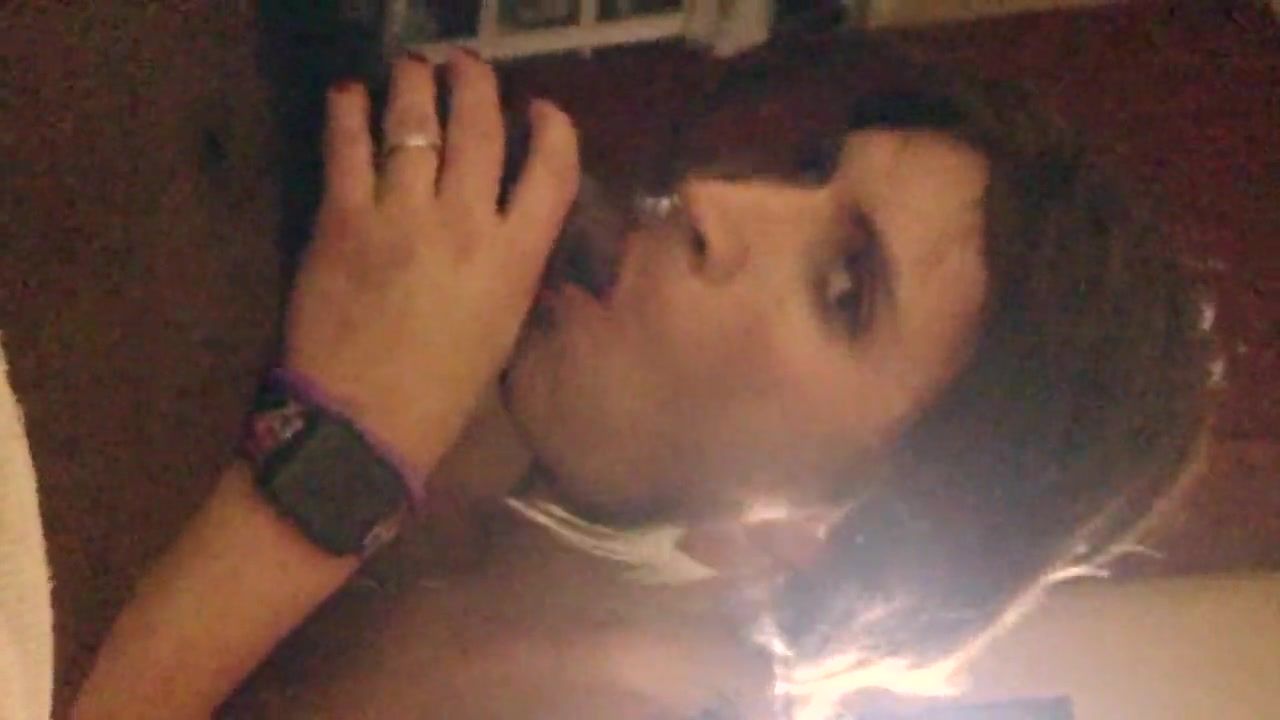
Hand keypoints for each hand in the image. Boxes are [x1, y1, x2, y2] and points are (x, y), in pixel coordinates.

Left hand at [284, 51, 578, 481]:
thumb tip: (500, 223)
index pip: (552, 170)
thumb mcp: (501, 327)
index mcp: (515, 260)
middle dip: (474, 83)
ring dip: (414, 83)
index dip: (552, 127)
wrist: (363, 425)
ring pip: (415, 121)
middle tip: (464, 64)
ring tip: (412, 67)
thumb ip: (507, 266)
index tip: (541, 109)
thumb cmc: (441, 393)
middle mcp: (466, 225)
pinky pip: (348, 146)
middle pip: (480, 127)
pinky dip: (349, 111)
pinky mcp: (343, 219)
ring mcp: (402, 216)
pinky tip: (349, 94)